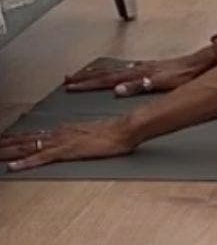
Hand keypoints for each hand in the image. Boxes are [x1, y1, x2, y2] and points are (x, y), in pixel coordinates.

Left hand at [2, 118, 138, 172]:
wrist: (125, 129)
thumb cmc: (114, 131)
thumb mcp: (93, 130)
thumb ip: (78, 132)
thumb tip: (70, 132)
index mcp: (64, 129)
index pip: (35, 135)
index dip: (16, 139)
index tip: (2, 141)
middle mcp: (58, 133)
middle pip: (26, 140)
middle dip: (7, 144)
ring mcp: (60, 142)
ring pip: (28, 147)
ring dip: (9, 151)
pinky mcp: (65, 152)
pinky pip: (40, 158)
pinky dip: (24, 163)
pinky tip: (13, 167)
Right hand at [62, 49, 216, 97]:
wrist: (201, 62)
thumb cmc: (185, 74)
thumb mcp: (163, 83)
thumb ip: (140, 86)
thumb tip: (118, 90)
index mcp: (138, 73)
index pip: (107, 79)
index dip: (88, 83)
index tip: (71, 86)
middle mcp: (138, 68)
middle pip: (106, 72)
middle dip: (85, 77)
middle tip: (67, 80)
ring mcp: (143, 66)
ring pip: (113, 68)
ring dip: (95, 72)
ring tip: (80, 74)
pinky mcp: (149, 67)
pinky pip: (123, 67)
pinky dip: (110, 69)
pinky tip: (109, 72)